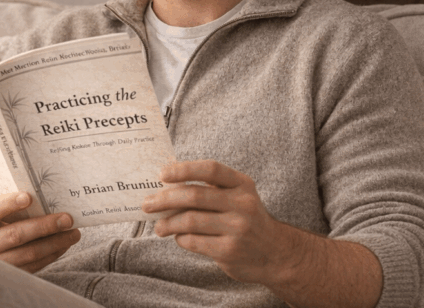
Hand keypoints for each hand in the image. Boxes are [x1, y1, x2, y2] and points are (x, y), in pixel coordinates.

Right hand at [0, 192, 80, 272]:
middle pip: (15, 236)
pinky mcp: (9, 276)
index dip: (9, 204)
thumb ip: (10, 206)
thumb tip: (42, 198)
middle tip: (67, 219)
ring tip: (73, 233)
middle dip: (43, 226)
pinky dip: (51, 255)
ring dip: (54, 243)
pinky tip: (63, 245)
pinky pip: (34, 266)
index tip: (29, 196)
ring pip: (28, 254)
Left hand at [141, 160, 290, 283]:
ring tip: (159, 226)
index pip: (211, 169)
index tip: (162, 174)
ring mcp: (237, 229)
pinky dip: (180, 238)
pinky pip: (193, 241)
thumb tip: (165, 181)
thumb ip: (209, 188)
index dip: (184, 169)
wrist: (277, 254)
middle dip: (164, 199)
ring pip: (189, 221)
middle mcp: (242, 204)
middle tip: (147, 204)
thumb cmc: (245, 219)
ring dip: (167, 223)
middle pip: (194, 196)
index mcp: (242, 184)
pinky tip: (179, 237)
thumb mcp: (237, 196)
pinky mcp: (229, 251)